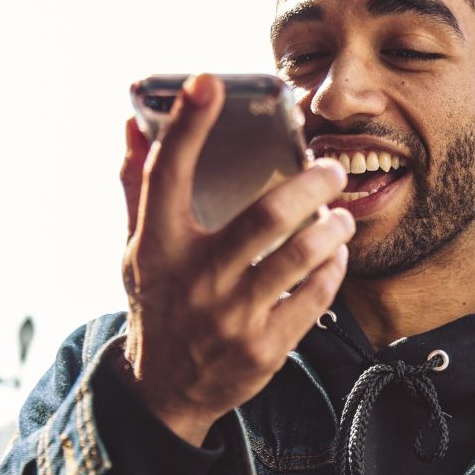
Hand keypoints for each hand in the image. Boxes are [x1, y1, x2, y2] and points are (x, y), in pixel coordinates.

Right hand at [117, 73, 353, 444]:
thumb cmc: (159, 303)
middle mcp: (195, 280)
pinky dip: (331, 269)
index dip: (188, 126)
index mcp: (158, 247)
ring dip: (331, 228)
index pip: (168, 176)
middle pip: (265, 217)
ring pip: (299, 257)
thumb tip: (134, 122)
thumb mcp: (138, 249)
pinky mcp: (264, 348)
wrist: (164, 392)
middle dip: (311, 184)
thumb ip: (138, 186)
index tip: (210, 82)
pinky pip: (314, 297)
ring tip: (340, 214)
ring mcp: (231, 318)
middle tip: (329, 167)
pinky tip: (334, 254)